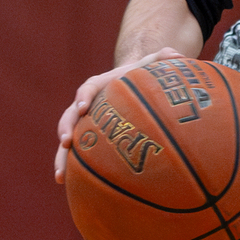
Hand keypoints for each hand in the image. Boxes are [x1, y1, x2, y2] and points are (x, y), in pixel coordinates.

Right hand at [54, 50, 178, 181]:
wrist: (131, 87)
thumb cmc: (142, 76)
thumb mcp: (153, 64)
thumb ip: (164, 58)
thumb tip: (179, 55)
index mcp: (99, 85)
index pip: (87, 88)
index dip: (83, 97)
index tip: (83, 106)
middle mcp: (86, 105)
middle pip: (69, 116)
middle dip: (66, 128)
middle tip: (66, 142)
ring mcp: (85, 124)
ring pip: (67, 140)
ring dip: (61, 157)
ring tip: (60, 176)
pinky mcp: (88, 140)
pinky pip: (77, 154)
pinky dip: (70, 168)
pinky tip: (67, 184)